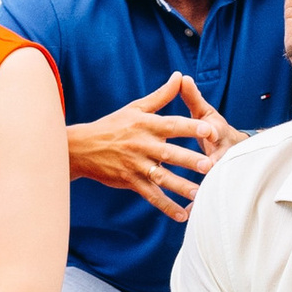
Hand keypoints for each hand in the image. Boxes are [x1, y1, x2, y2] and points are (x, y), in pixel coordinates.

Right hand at [69, 74, 241, 221]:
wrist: (82, 147)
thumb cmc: (112, 125)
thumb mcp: (136, 107)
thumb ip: (161, 95)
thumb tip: (180, 76)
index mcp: (146, 125)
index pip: (172, 125)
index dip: (191, 127)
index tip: (210, 130)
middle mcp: (142, 145)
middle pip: (169, 153)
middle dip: (189, 160)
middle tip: (209, 165)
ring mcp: (136, 165)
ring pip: (161, 177)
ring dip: (180, 186)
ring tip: (198, 194)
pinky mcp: (130, 181)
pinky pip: (150, 195)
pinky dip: (165, 205)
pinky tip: (182, 215)